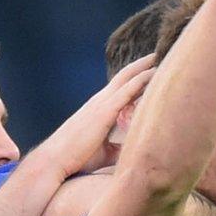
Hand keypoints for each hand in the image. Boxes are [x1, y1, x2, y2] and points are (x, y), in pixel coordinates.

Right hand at [58, 55, 156, 175]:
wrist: (54, 161)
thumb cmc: (76, 159)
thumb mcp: (104, 152)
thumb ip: (120, 148)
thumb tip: (137, 152)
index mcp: (98, 109)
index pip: (119, 87)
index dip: (135, 77)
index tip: (152, 70)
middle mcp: (100, 101)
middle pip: (125, 75)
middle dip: (142, 64)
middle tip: (159, 53)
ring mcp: (101, 104)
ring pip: (128, 78)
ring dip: (145, 66)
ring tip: (162, 55)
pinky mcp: (104, 111)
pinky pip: (128, 90)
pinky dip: (142, 79)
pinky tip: (156, 72)